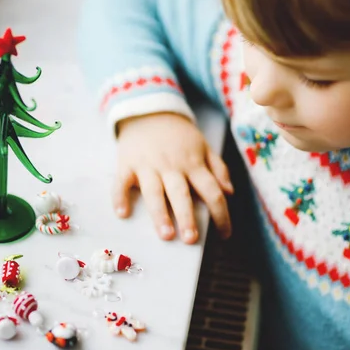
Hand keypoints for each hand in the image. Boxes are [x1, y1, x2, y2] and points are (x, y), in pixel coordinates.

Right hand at [114, 112, 232, 243]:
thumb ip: (218, 169)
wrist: (148, 110)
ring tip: (165, 235)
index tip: (225, 234)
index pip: (211, 191)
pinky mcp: (126, 163)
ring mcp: (147, 165)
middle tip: (191, 239)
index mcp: (193, 164)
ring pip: (154, 192)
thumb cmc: (178, 135)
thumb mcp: (203, 146)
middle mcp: (171, 166)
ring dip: (160, 213)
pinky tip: (122, 213)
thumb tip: (229, 193)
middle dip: (187, 217)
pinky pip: (121, 182)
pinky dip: (119, 197)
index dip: (221, 214)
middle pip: (181, 194)